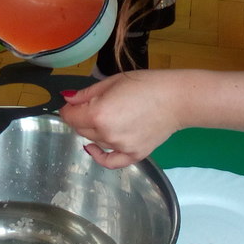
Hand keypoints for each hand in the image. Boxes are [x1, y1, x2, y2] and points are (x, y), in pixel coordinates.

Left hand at [60, 70, 184, 168]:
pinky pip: (109, 161)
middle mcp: (106, 134)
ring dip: (93, 131)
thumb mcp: (111, 82)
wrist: (176, 99)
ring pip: (94, 141)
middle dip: (80, 118)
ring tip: (106, 117)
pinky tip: (93, 148)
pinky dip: (98, 155)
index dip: (67, 108)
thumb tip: (67, 99)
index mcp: (98, 113)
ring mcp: (120, 147)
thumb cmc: (145, 84)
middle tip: (90, 106)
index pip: (69, 116)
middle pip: (80, 129)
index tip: (71, 104)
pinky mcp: (133, 155)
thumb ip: (86, 94)